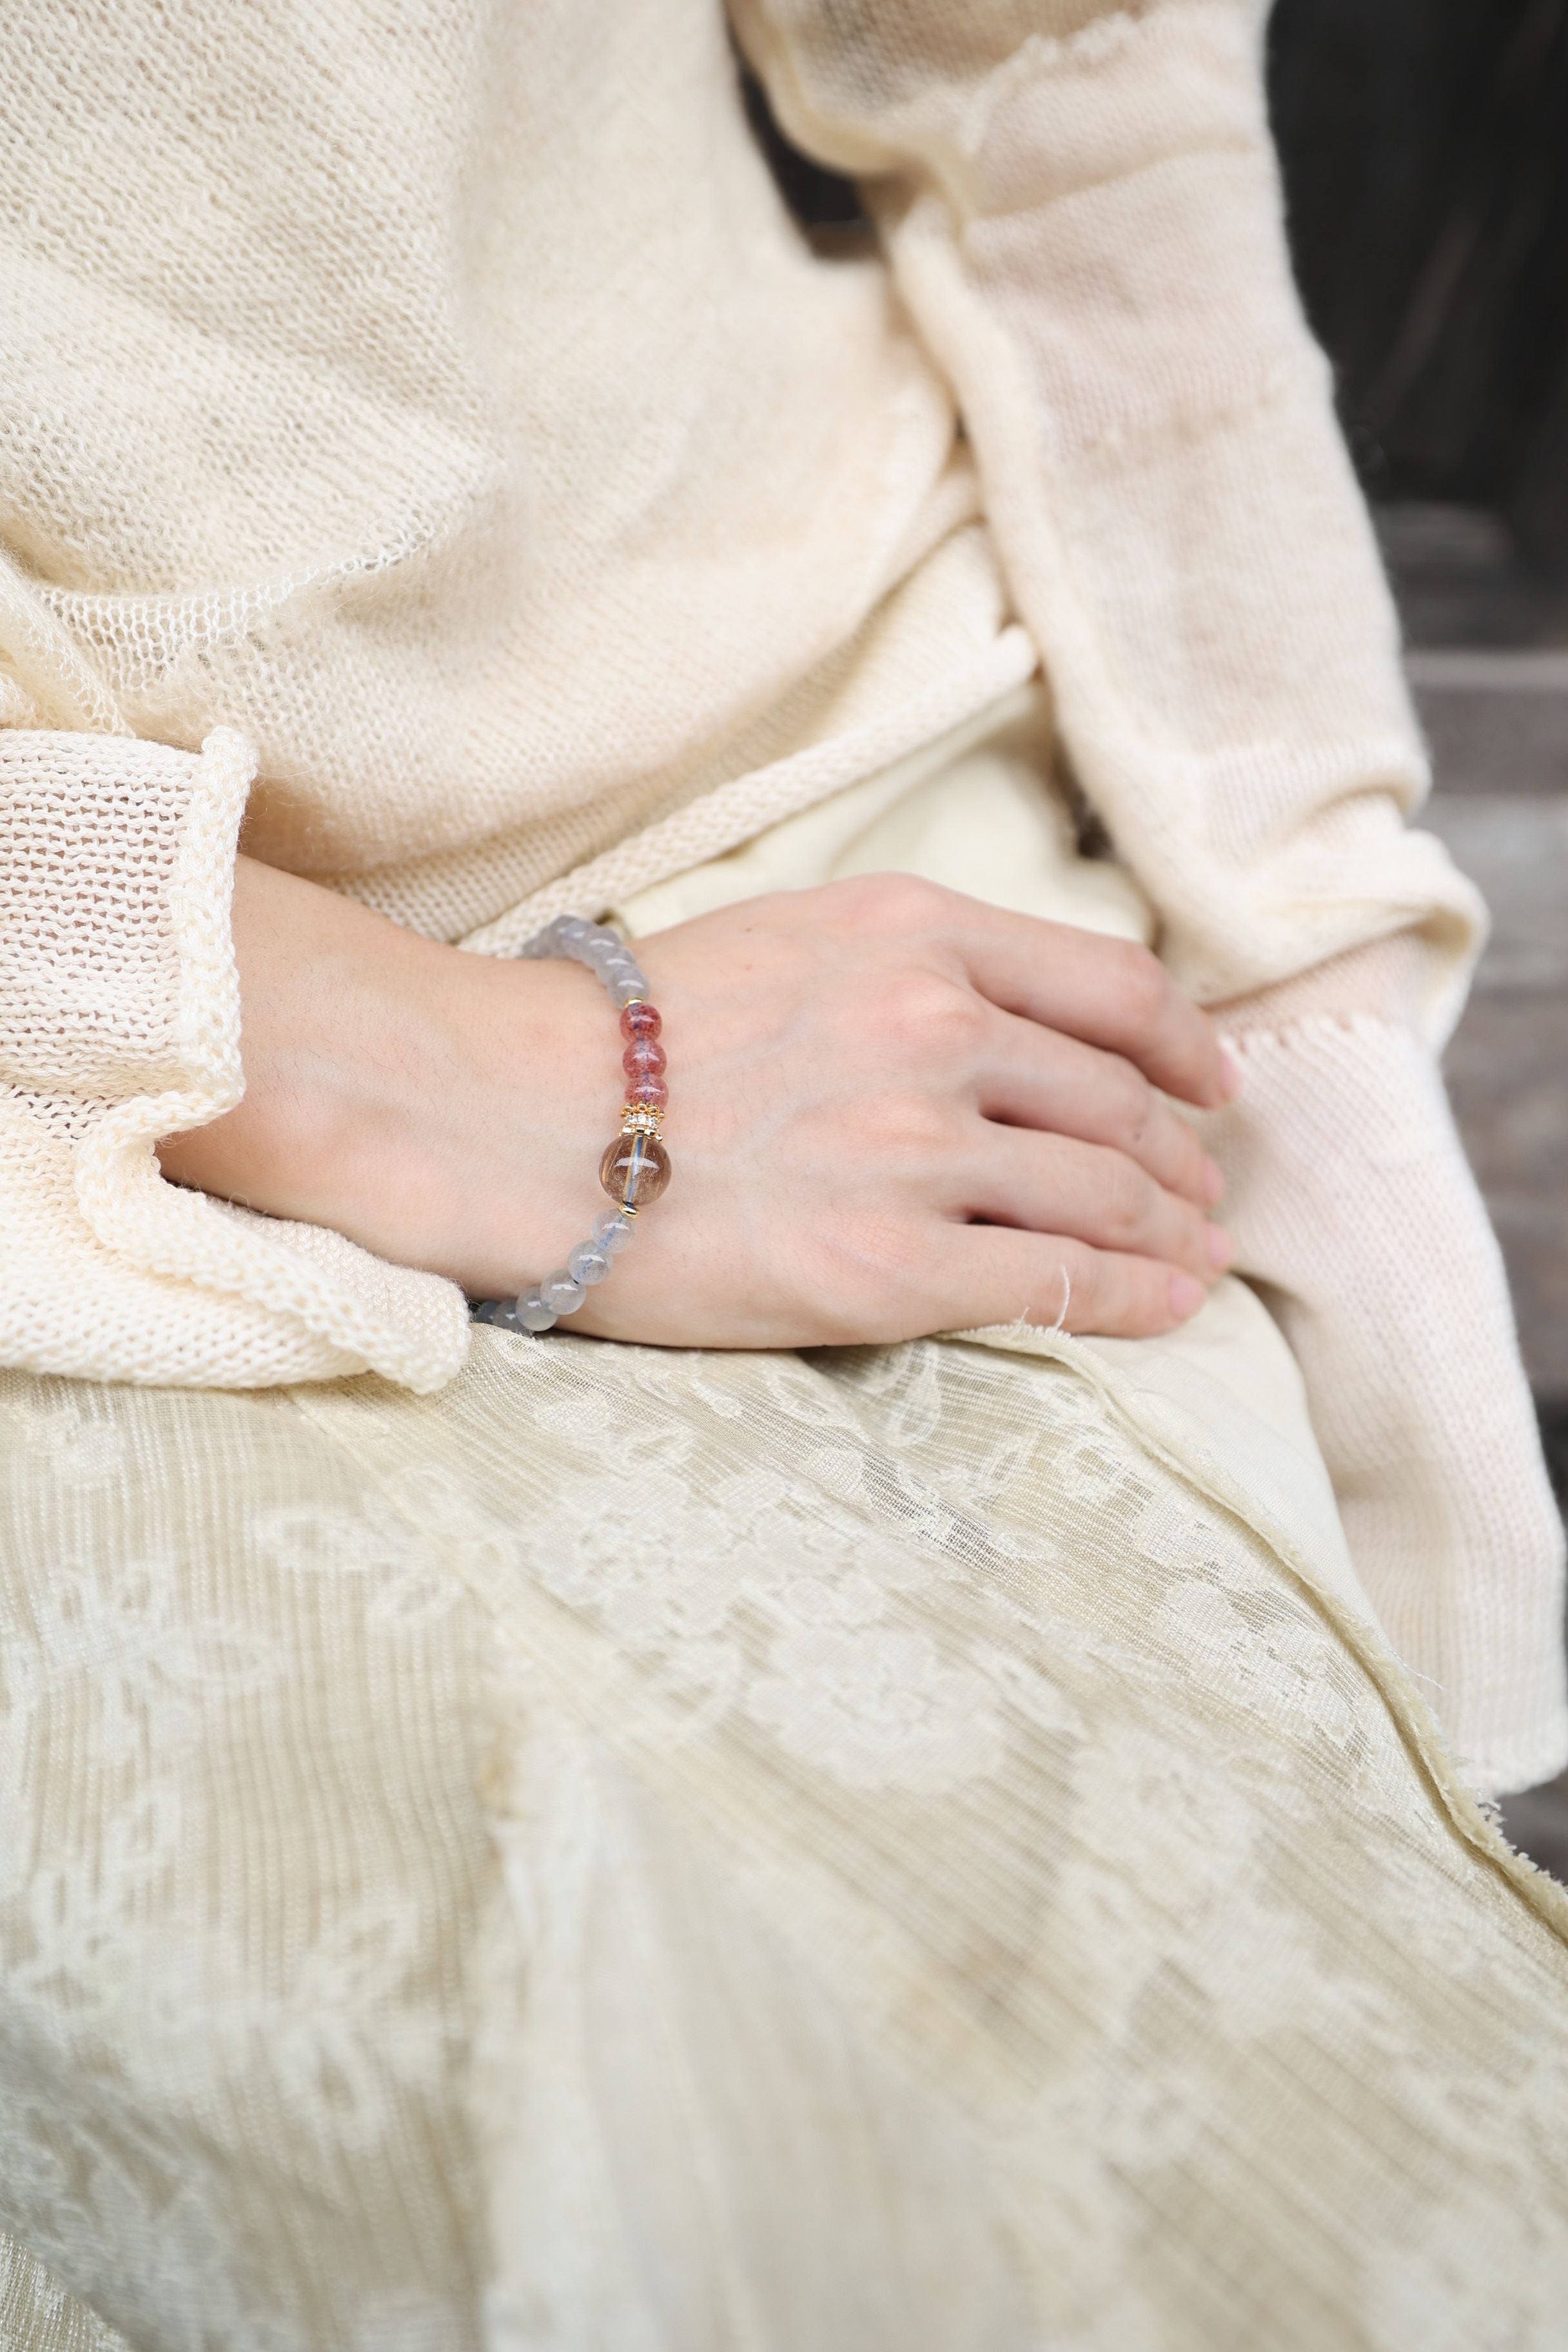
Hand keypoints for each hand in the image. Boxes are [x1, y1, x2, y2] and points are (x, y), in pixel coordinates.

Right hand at [160, 863, 1236, 1348]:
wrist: (507, 1116)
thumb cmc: (613, 1034)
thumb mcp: (779, 937)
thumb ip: (897, 962)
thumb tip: (985, 1017)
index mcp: (912, 934)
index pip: (1109, 985)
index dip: (1181, 1042)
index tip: (1208, 1081)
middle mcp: (936, 1028)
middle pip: (1121, 1098)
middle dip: (1182, 1152)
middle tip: (1202, 1189)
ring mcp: (919, 1150)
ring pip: (1106, 1192)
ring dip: (1172, 1228)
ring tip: (1197, 1252)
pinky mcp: (889, 1265)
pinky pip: (1059, 1284)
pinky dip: (1137, 1297)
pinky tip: (1171, 1306)